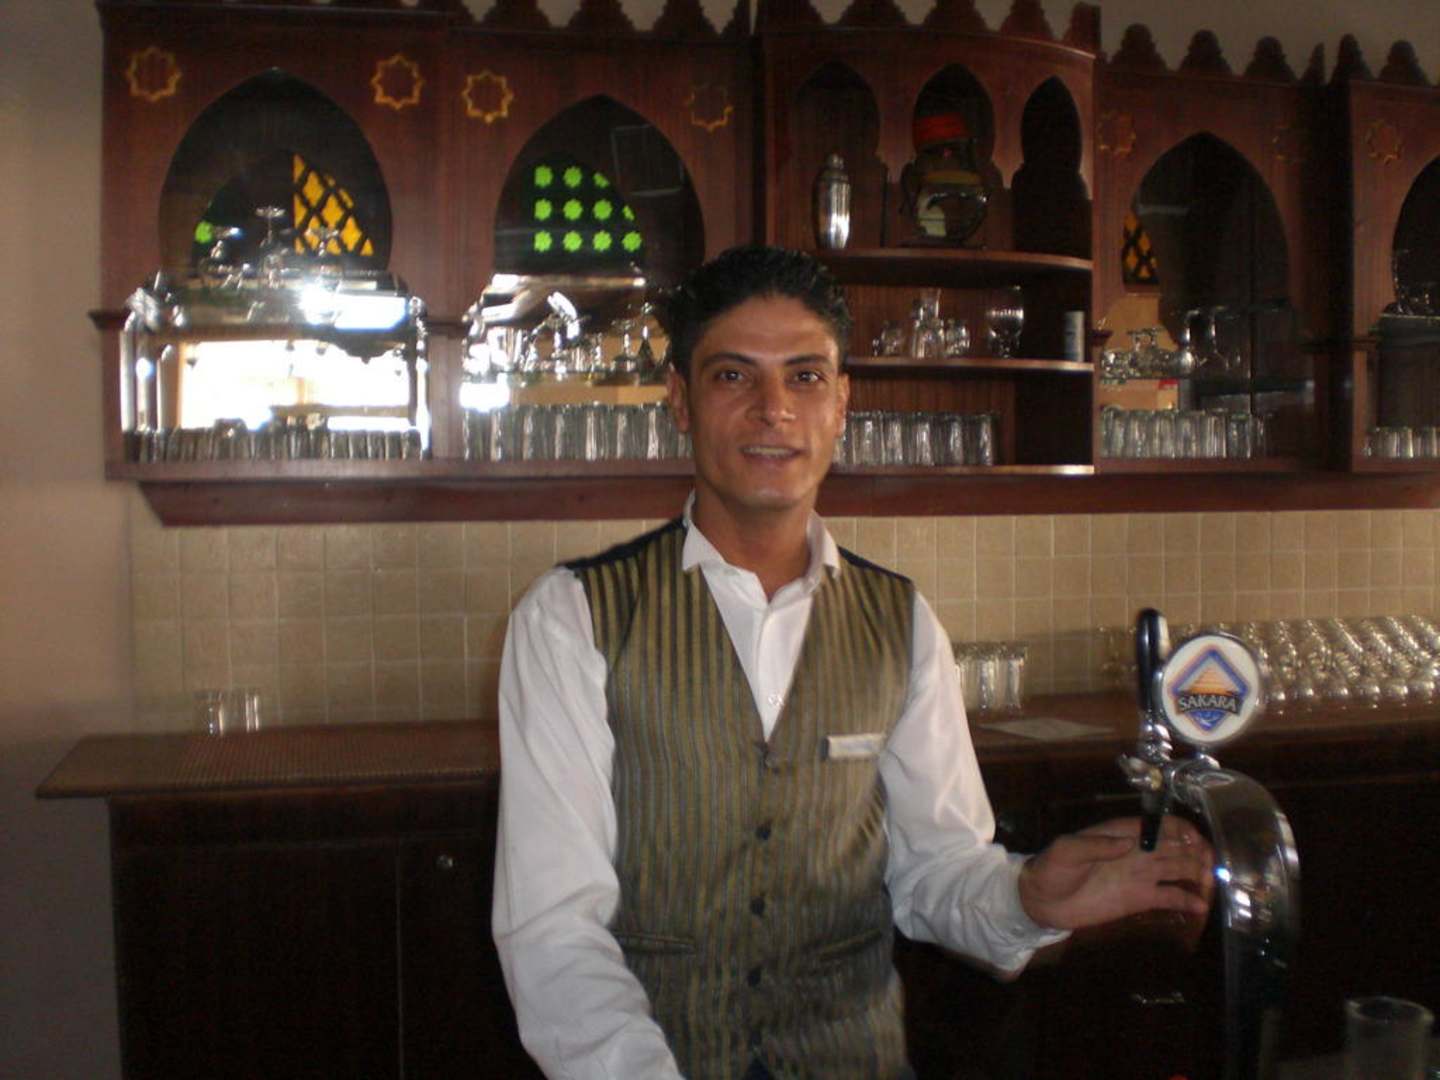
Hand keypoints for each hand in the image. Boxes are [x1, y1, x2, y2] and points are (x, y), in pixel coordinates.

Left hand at [1017, 816, 1213, 931]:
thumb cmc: (1052, 868)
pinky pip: (1169, 897)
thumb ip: (1095, 845)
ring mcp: (1141, 875)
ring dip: (1198, 873)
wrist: (1042, 901)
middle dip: (1198, 852)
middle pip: (1177, 847)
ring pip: (1179, 869)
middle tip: (1214, 865)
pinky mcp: (1140, 899)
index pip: (1159, 825)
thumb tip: (1128, 842)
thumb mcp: (1066, 850)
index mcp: (1122, 833)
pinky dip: (1187, 900)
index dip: (1180, 830)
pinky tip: (1201, 906)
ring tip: (1214, 882)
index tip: (1195, 840)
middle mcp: (1138, 851)